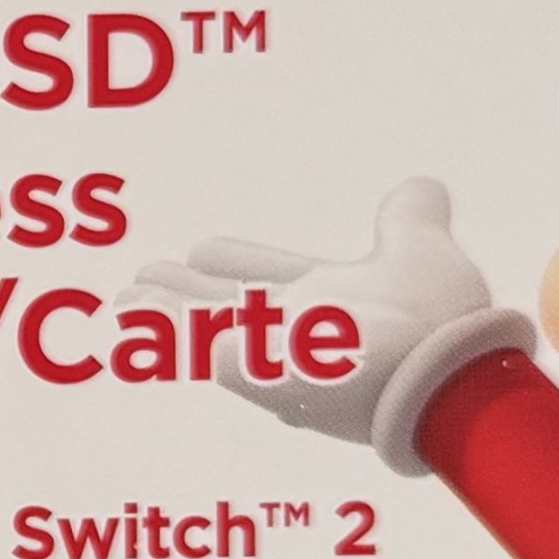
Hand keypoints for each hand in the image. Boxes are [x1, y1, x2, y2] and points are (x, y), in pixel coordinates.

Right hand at [116, 172, 530, 466]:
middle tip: (145, 281)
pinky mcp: (246, 366)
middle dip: (186, 292)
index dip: (236, 261)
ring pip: (201, 325)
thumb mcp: (420, 251)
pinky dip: (157, 331)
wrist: (435, 369)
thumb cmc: (435, 324)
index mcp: (328, 298)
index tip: (200, 249)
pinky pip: (192, 346)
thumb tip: (423, 189)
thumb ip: (410, 219)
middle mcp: (293, 326)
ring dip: (161, 312)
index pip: (269, 274)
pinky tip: (126, 320)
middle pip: (226, 303)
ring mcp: (268, 349)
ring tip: (123, 300)